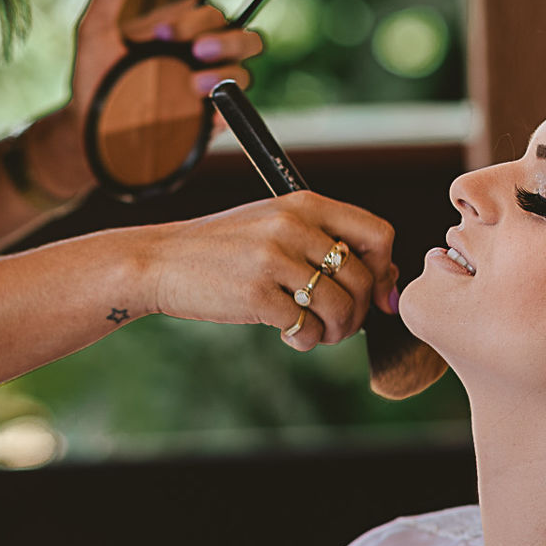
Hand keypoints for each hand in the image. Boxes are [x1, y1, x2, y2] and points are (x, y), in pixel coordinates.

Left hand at [68, 0, 264, 141]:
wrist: (90, 131)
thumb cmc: (95, 78)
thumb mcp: (97, 30)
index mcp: (183, 33)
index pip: (211, 15)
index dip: (192, 20)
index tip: (161, 33)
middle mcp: (201, 60)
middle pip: (241, 39)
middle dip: (223, 41)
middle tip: (195, 51)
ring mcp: (208, 92)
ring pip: (242, 74)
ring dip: (226, 74)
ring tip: (195, 85)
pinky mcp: (209, 123)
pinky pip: (233, 114)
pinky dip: (225, 111)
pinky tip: (205, 112)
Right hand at [148, 194, 399, 350]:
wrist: (160, 261)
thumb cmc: (223, 249)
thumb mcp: (273, 226)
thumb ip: (324, 242)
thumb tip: (386, 282)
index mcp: (304, 204)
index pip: (377, 234)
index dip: (384, 271)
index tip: (374, 295)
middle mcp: (292, 226)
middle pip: (361, 279)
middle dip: (360, 313)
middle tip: (338, 326)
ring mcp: (273, 259)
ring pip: (340, 307)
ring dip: (336, 332)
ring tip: (316, 334)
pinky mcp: (255, 294)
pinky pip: (306, 329)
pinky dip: (305, 341)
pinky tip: (288, 336)